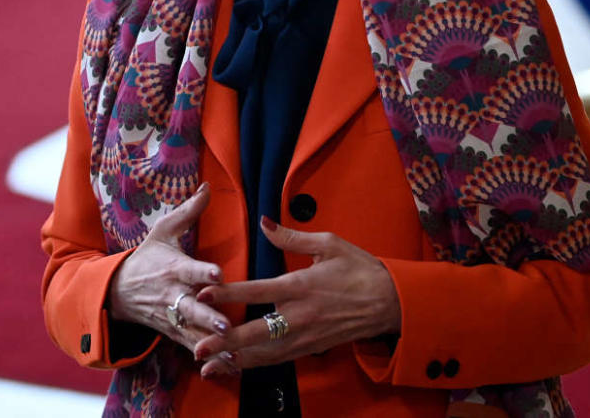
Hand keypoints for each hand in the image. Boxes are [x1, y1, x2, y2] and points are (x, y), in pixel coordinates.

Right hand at [107, 183, 236, 366]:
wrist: (116, 290)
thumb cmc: (147, 257)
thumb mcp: (163, 231)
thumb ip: (188, 211)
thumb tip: (207, 186)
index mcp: (173, 267)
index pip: (189, 269)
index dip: (203, 271)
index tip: (218, 274)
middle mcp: (172, 294)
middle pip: (191, 307)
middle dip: (208, 317)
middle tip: (226, 324)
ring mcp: (171, 316)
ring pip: (192, 331)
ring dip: (210, 342)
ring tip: (232, 349)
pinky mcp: (172, 333)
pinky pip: (190, 346)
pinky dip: (208, 357)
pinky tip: (228, 365)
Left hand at [192, 217, 400, 376]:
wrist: (391, 303)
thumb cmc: (360, 269)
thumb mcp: (330, 244)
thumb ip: (292, 236)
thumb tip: (265, 221)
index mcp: (302, 286)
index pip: (259, 290)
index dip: (230, 293)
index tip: (204, 295)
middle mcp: (301, 316)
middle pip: (256, 332)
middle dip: (226, 341)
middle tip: (198, 348)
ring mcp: (306, 336)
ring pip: (265, 353)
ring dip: (236, 360)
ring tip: (208, 367)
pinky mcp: (311, 349)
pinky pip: (278, 359)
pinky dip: (255, 365)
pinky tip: (236, 367)